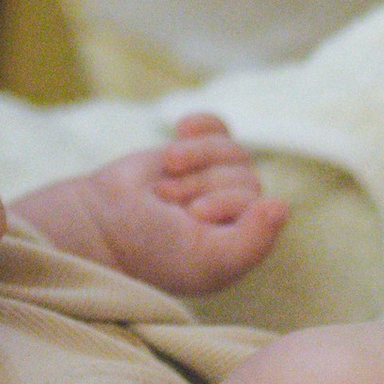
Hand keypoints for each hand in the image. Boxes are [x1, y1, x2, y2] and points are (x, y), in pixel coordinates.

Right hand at [20, 116, 286, 296]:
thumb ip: (251, 242)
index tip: (189, 220)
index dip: (222, 203)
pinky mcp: (193, 154)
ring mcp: (216, 179)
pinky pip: (217, 127)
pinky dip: (201, 126)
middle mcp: (237, 211)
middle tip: (168, 206)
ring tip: (164, 183)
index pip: (260, 204)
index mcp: (245, 242)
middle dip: (201, 185)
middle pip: (245, 175)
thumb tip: (281, 205)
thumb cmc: (153, 251)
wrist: (101, 226)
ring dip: (194, 160)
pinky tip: (180, 129)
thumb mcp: (207, 258)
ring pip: (231, 149)